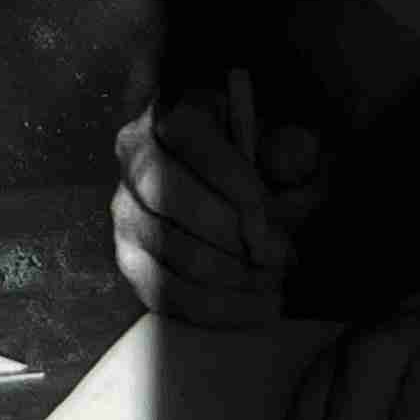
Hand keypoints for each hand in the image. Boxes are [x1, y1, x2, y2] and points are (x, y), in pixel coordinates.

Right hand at [112, 94, 322, 324]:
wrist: (242, 199)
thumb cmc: (268, 166)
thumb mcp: (287, 145)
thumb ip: (293, 149)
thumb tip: (291, 158)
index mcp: (173, 111)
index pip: (190, 137)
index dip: (233, 183)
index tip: (276, 222)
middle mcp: (134, 153)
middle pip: (168, 195)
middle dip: (234, 237)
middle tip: (282, 258)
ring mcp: (126, 208)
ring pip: (170, 249)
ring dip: (232, 276)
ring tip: (274, 281)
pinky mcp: (128, 256)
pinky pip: (163, 293)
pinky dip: (216, 308)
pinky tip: (254, 306)